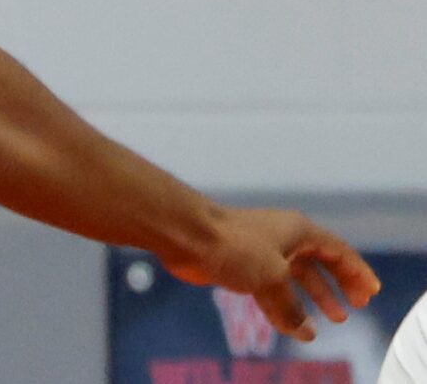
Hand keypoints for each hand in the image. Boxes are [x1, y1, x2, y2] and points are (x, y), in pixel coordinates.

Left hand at [164, 206, 379, 342]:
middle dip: (339, 283)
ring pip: (298, 275)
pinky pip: (275, 287)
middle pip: (320, 260)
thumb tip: (306, 332)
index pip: (337, 249)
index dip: (356, 270)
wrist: (189, 235)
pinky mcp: (244, 265)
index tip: (372, 291)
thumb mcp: (273, 278)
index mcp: (297, 230)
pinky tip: (296, 325)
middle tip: (355, 307)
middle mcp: (283, 238)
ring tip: (334, 320)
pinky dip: (288, 305)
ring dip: (316, 296)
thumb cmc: (235, 246)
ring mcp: (263, 251)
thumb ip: (292, 308)